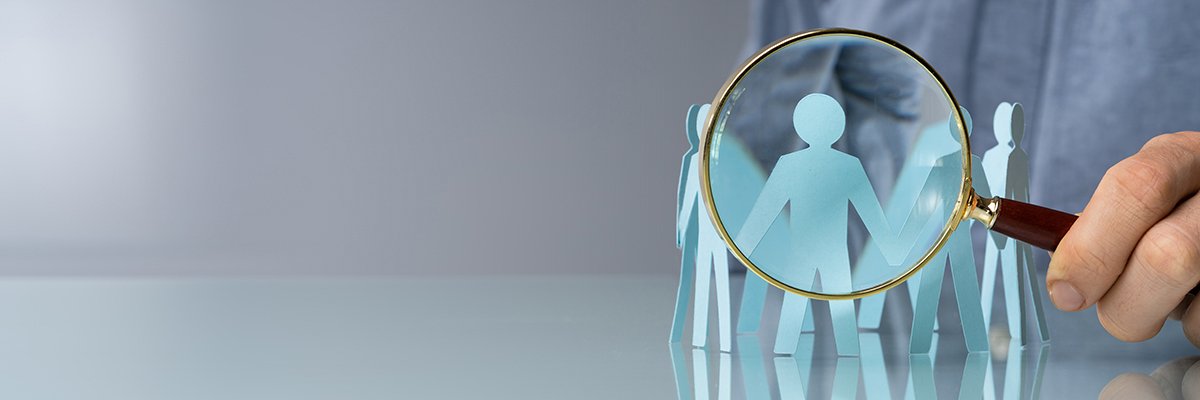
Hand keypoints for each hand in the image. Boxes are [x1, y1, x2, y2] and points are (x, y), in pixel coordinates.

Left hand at [1048, 131, 1199, 345]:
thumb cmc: (1175, 211)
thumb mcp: (1147, 196)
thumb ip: (1104, 223)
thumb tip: (1065, 278)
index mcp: (1181, 156)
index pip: (1136, 187)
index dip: (1091, 246)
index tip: (1065, 291)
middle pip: (1168, 255)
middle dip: (1124, 300)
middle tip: (1115, 309)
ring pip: (1196, 308)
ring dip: (1164, 316)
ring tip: (1168, 293)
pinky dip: (1194, 327)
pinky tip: (1197, 299)